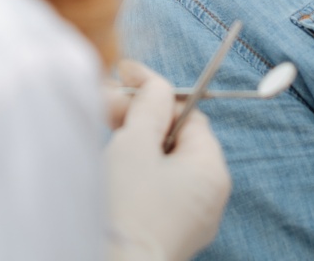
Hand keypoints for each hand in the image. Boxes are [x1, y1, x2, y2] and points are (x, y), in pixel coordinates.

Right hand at [105, 60, 230, 260]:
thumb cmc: (127, 210)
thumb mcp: (135, 143)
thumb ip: (149, 106)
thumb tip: (154, 84)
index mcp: (211, 170)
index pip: (188, 113)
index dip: (154, 92)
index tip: (124, 75)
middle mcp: (207, 197)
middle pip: (174, 137)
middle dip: (138, 116)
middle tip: (104, 102)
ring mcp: (188, 220)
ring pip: (161, 164)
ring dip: (132, 142)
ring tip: (102, 134)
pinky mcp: (166, 236)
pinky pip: (154, 191)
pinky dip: (133, 173)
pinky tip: (108, 168)